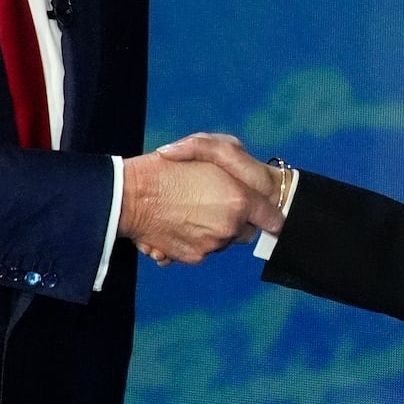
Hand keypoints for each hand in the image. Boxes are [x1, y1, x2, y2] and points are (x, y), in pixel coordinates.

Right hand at [119, 138, 282, 265]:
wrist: (131, 195)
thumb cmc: (168, 166)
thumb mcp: (207, 146)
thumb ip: (235, 162)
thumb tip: (245, 185)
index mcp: (239, 200)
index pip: (272, 219)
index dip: (267, 214)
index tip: (261, 212)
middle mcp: (229, 226)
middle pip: (245, 231)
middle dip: (236, 220)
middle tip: (213, 203)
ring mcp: (212, 244)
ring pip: (223, 241)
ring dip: (214, 229)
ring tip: (190, 209)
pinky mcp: (194, 257)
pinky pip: (204, 250)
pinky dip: (195, 239)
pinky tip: (179, 222)